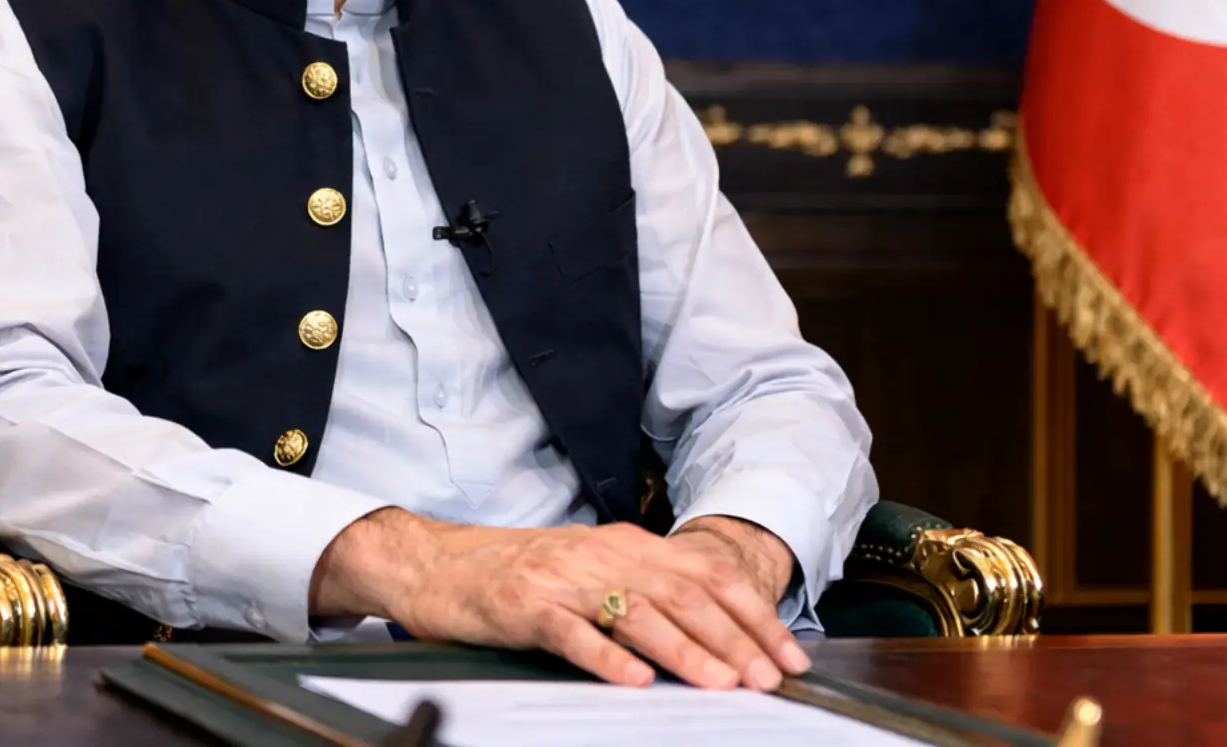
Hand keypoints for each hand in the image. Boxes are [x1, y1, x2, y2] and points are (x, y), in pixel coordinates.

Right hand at [311, 509, 811, 690]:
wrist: (437, 563)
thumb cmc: (520, 574)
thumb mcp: (593, 570)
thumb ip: (648, 591)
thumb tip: (718, 632)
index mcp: (627, 544)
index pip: (708, 576)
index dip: (754, 616)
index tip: (789, 657)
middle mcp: (603, 555)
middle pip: (683, 594)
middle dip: (734, 638)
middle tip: (767, 678)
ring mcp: (563, 580)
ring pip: (637, 612)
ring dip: (686, 650)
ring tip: (720, 682)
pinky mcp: (525, 606)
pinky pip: (573, 634)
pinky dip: (607, 657)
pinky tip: (635, 681)